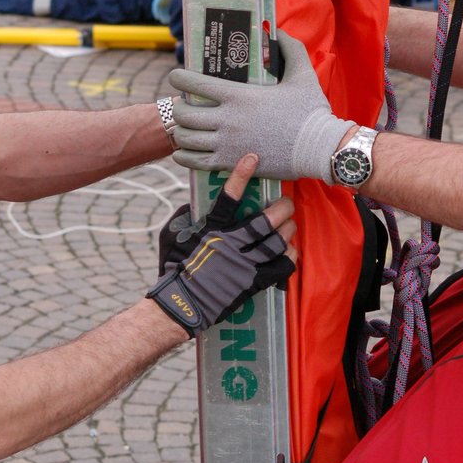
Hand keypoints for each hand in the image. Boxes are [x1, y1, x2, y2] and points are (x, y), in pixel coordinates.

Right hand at [147, 154, 295, 336]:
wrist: (181, 304)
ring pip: (277, 241)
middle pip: (265, 221)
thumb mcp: (173, 235)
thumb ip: (187, 216)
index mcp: (212, 229)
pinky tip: (290, 249)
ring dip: (287, 230)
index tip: (253, 158)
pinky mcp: (253, 282)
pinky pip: (281, 266)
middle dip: (281, 208)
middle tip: (285, 203)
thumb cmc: (174, 268)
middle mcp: (231, 244)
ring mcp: (244, 264)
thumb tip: (198, 203)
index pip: (228, 197)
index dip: (241, 175)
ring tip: (289, 224)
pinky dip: (289, 255)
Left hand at [168, 30, 353, 183]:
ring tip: (187, 128)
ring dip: (181, 131)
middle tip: (186, 105)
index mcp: (240, 95)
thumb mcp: (303, 74)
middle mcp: (228, 119)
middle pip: (184, 113)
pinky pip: (194, 162)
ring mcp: (227, 144)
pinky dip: (184, 156)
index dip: (179, 78)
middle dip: (179, 107)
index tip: (176, 76)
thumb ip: (290, 49)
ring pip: (186, 138)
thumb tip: (277, 30)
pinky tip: (185, 152)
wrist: (319, 148)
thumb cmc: (311, 111)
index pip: (195, 84)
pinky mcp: (231, 164)